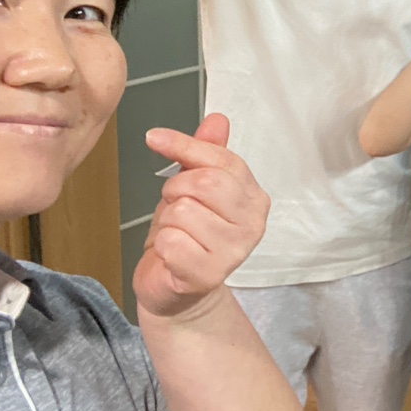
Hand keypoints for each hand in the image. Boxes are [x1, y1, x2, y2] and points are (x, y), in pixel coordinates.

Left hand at [133, 114, 270, 319]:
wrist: (177, 291)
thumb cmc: (186, 237)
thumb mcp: (194, 189)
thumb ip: (206, 154)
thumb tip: (217, 119)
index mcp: (254, 198)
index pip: (223, 160)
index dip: (185, 145)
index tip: (155, 138)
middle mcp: (253, 224)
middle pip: (205, 183)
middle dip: (176, 189)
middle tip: (175, 206)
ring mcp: (234, 251)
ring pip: (183, 211)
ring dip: (167, 221)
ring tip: (176, 234)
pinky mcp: (209, 274)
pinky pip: (170, 241)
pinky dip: (161, 245)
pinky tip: (172, 255)